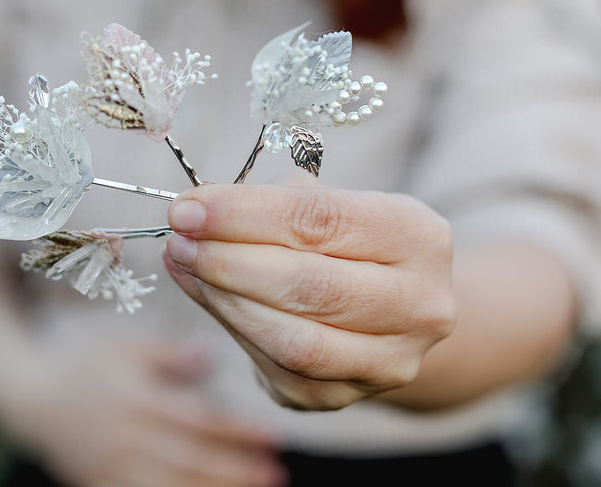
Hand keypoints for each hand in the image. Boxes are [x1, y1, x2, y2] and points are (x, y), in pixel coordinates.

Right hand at [0, 336, 286, 486]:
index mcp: (136, 401)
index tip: (272, 436)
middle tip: (275, 472)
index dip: (236, 431)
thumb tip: (211, 356)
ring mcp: (114, 469)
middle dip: (235, 469)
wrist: (34, 401)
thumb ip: (167, 353)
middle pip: (189, 460)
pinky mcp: (106, 486)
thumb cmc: (89, 366)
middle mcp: (126, 439)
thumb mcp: (124, 346)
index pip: (196, 420)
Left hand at [162, 184, 456, 410]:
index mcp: (419, 236)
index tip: (189, 207)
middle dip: (230, 260)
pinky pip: (277, 369)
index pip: (323, 220)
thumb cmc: (348, 240)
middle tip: (180, 237)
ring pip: (294, 340)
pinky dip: (232, 328)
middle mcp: (420, 304)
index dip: (246, 214)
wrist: (391, 308)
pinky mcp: (346, 397)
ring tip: (185, 262)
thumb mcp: (328, 203)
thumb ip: (269, 203)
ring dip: (225, 299)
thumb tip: (195, 213)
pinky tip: (206, 295)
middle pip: (311, 286)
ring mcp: (389, 361)